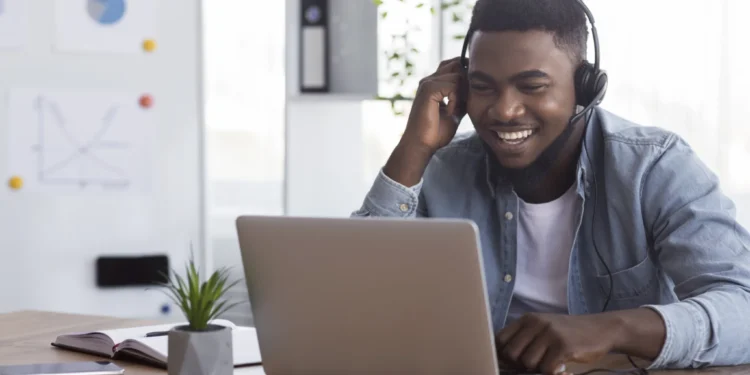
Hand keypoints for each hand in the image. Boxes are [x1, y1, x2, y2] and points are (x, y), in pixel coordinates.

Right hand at [402, 56, 467, 153]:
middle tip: (464, 102)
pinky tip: (450, 112)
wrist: (421, 145)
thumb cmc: (435, 133)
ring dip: (462, 94)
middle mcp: (429, 80)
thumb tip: (474, 90)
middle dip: (466, 82)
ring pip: (457, 75)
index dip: (465, 75)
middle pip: (456, 64)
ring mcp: (428, 83)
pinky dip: (456, 100)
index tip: (468, 96)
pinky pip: (453, 86)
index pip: (454, 65)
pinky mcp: (428, 90)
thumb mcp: (455, 112)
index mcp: (434, 84)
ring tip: (455, 110)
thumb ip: (462, 98)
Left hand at [495, 313, 621, 374]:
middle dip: (520, 364)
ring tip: (551, 362)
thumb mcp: (543, 327)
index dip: (503, 354)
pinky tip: (561, 366)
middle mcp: (536, 323)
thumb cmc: (568, 332)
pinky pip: (546, 368)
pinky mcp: (563, 346)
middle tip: (536, 364)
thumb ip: (525, 337)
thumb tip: (503, 358)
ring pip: (528, 362)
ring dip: (538, 368)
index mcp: (528, 319)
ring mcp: (550, 334)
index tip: (513, 361)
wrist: (600, 328)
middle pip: (512, 353)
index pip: (500, 339)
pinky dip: (552, 372)